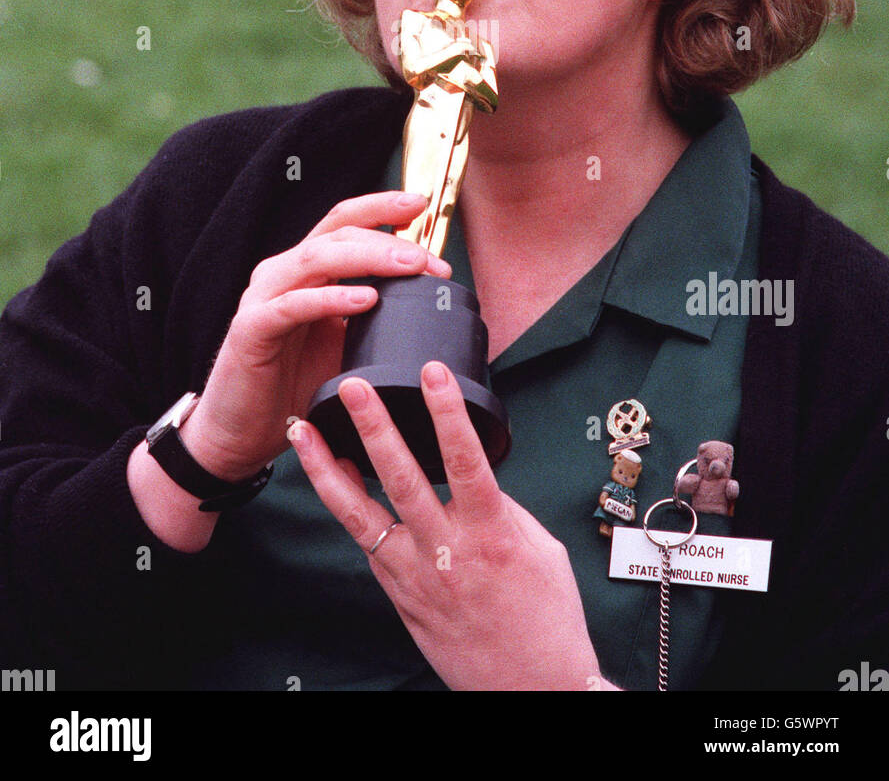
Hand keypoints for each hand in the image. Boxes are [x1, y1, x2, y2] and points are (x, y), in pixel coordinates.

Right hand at [177, 192, 451, 480]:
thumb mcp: (345, 345)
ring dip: (367, 258)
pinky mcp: (252, 328)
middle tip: (428, 258)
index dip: (379, 208)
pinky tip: (366, 299)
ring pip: (316, 259)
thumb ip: (375, 318)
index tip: (420, 204)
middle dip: (387, 239)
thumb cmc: (294, 386)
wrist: (241, 433)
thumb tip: (429, 306)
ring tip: (408, 266)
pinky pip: (293, 305)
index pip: (343, 223)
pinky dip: (331, 298)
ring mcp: (264, 297)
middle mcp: (282, 274)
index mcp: (306, 272)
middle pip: (337, 235)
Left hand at [288, 361, 609, 690]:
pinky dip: (345, 505)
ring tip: (303, 431)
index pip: (466, 460)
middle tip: (353, 387)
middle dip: (374, 428)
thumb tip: (472, 481)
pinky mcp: (399, 596)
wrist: (532, 690)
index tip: (432, 373)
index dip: (447, 412)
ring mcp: (415, 577)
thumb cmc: (546, 622)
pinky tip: (330, 476)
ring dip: (328, 468)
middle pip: (402, 479)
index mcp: (491, 534)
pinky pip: (365, 541)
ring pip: (360, 515)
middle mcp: (447, 553)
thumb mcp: (541, 550)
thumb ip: (502, 509)